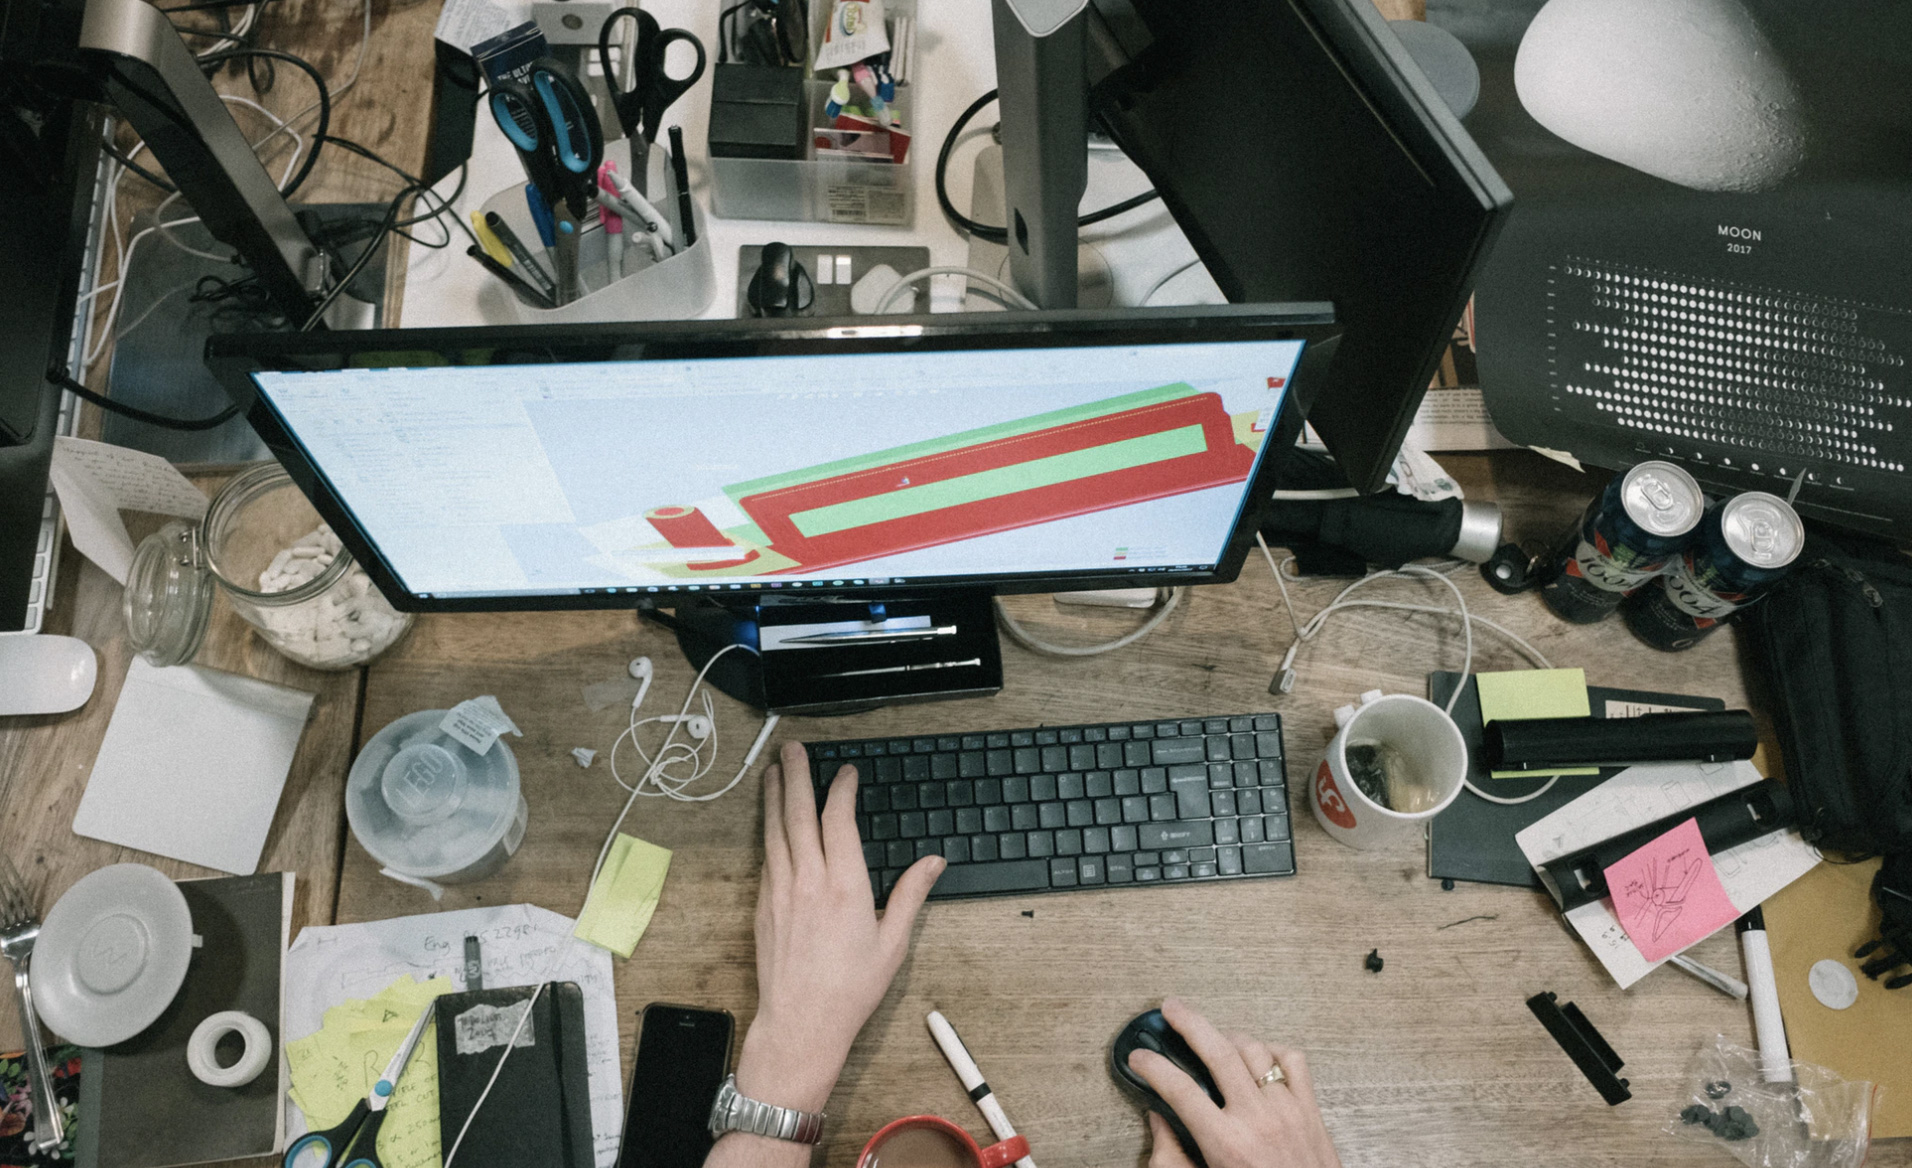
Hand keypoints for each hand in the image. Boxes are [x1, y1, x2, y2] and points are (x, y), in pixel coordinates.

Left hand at [736, 742, 943, 1112]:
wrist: (801, 1023)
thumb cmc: (848, 990)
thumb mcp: (893, 944)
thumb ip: (911, 895)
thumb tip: (933, 863)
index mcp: (845, 887)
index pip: (839, 820)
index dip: (841, 790)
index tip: (846, 773)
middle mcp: (808, 882)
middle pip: (798, 814)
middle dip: (796, 776)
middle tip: (792, 748)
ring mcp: (781, 892)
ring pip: (775, 831)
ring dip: (774, 796)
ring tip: (774, 771)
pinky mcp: (763, 906)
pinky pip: (766, 856)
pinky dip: (768, 830)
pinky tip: (770, 821)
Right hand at [1129, 998, 1340, 1167]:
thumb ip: (1172, 1157)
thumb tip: (1157, 1120)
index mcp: (1226, 1144)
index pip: (1179, 1089)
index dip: (1153, 1066)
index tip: (1139, 1057)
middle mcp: (1257, 1120)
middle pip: (1218, 1051)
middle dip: (1189, 1022)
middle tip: (1171, 1008)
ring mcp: (1287, 1111)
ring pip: (1255, 1050)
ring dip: (1229, 1037)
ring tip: (1214, 1037)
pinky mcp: (1311, 1110)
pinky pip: (1293, 1061)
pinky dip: (1273, 1051)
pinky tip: (1259, 1056)